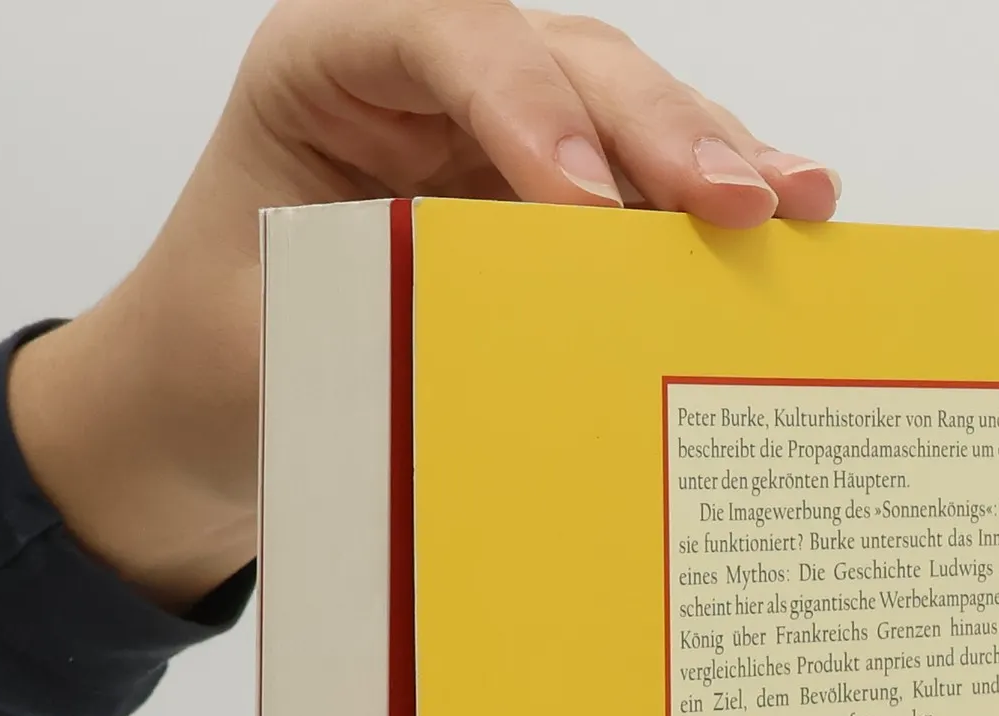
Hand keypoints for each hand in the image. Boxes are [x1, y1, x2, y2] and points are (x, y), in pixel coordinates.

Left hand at [9, 1, 841, 608]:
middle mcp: (422, 77)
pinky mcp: (539, 197)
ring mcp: (492, 130)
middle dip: (657, 127)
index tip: (587, 202)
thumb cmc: (214, 354)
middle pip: (560, 63)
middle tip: (741, 200)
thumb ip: (374, 326)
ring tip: (797, 206)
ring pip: (619, 109)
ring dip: (710, 157)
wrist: (201, 397)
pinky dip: (699, 214)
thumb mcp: (266, 344)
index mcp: (326, 67)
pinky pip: (633, 186)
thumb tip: (512, 360)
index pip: (439, 36)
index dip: (525, 103)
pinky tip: (783, 232)